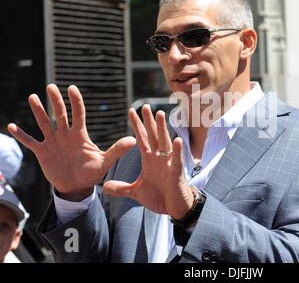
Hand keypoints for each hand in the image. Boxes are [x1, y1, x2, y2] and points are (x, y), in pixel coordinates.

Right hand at [7, 84, 135, 200]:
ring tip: (32, 97)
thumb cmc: (92, 173)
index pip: (78, 113)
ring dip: (38, 111)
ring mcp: (53, 142)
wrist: (78, 187)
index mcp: (80, 135)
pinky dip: (22, 135)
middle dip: (56, 100)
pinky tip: (11, 126)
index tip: (72, 88)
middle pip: (60, 113)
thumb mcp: (104, 161)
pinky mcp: (43, 152)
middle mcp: (65, 135)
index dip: (75, 101)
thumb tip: (133, 140)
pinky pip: (31, 142)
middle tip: (51, 86)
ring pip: (44, 123)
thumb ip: (117, 150)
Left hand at [102, 105, 193, 219]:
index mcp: (150, 160)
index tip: (131, 111)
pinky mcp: (176, 174)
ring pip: (165, 143)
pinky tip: (177, 140)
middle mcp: (159, 158)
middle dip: (149, 121)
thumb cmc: (160, 197)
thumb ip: (121, 188)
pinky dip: (177, 151)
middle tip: (145, 106)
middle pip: (153, 136)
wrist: (174, 209)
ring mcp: (168, 164)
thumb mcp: (136, 192)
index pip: (142, 138)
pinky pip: (176, 161)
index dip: (137, 125)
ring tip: (160, 115)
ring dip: (162, 129)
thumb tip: (105, 186)